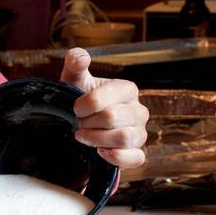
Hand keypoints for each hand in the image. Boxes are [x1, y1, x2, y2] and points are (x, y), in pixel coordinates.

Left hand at [61, 47, 148, 169]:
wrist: (83, 125)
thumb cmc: (81, 98)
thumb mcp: (75, 79)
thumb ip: (75, 63)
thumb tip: (80, 56)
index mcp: (127, 89)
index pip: (105, 98)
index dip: (84, 106)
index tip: (75, 110)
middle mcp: (139, 110)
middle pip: (112, 119)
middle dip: (88, 124)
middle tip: (78, 125)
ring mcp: (140, 132)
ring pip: (123, 138)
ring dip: (97, 140)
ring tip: (85, 137)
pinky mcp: (138, 152)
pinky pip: (135, 158)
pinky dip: (116, 157)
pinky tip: (100, 152)